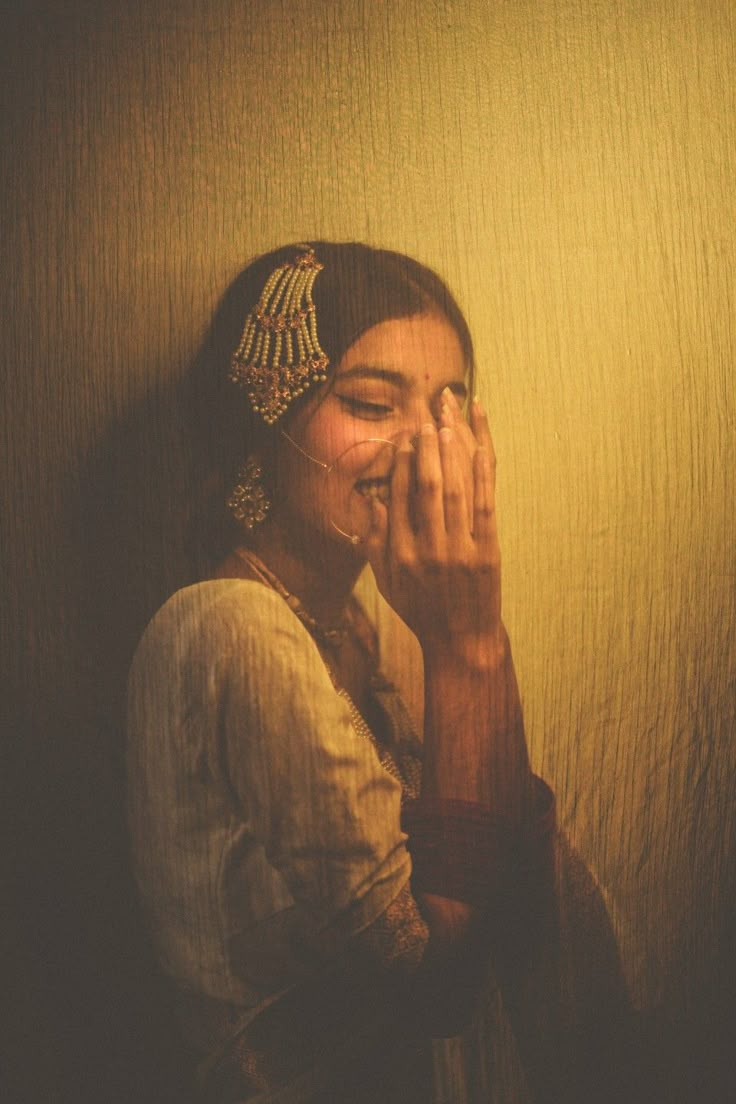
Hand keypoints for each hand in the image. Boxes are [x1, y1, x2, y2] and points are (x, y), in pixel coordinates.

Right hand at [364, 395, 503, 667]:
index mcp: (399, 554)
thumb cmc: (421, 609)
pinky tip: (480, 445)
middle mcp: (428, 549)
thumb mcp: (386, 581)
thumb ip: (375, 542)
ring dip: (453, 449)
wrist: (461, 640)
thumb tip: (373, 501)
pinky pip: (485, 503)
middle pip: (427, 486)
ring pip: (456, 489)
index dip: (400, 463)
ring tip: (449, 418)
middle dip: (426, 446)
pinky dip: (483, 471)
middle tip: (426, 417)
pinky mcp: (488, 551)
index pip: (397, 496)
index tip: (403, 438)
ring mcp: (460, 549)